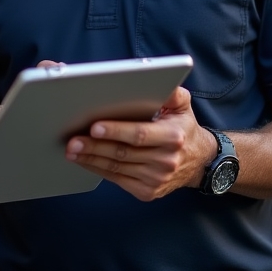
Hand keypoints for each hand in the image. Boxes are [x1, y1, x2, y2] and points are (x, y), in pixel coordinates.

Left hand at [65, 86, 216, 200]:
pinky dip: (98, 170)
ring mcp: (156, 179)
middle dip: (94, 147)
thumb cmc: (183, 127)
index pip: (139, 134)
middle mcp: (166, 160)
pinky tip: (84, 161)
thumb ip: (171, 93)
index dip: (115, 131)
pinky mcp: (147, 191)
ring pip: (116, 168)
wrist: (199, 162)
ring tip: (72, 150)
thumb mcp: (183, 106)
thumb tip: (157, 78)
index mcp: (172, 136)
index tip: (94, 126)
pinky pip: (117, 180)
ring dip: (91, 159)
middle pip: (123, 153)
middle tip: (72, 140)